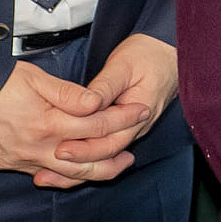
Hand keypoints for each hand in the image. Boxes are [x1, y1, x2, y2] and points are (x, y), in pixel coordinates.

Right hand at [0, 61, 136, 187]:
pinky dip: (68, 175)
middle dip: (119, 149)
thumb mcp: (29, 78)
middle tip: (137, 138)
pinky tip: (79, 168)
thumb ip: (66, 93)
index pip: (97, 124)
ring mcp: (22, 161)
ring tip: (120, 162)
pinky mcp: (8, 166)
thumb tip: (97, 102)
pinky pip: (46, 175)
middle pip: (91, 159)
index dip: (123, 117)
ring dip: (99, 170)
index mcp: (47, 124)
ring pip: (71, 175)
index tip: (141, 108)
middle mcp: (38, 148)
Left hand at [60, 33, 178, 165]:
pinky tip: (66, 159)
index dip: (84, 149)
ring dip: (80, 164)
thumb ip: (104, 88)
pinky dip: (86, 155)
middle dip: (78, 160)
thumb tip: (87, 105)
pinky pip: (105, 146)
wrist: (168, 53)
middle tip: (52, 159)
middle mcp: (136, 127)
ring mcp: (131, 128)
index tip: (61, 148)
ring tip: (51, 169)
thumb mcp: (123, 66)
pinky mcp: (124, 125)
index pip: (110, 143)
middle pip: (106, 154)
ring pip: (105, 154)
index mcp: (139, 115)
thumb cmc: (147, 55)